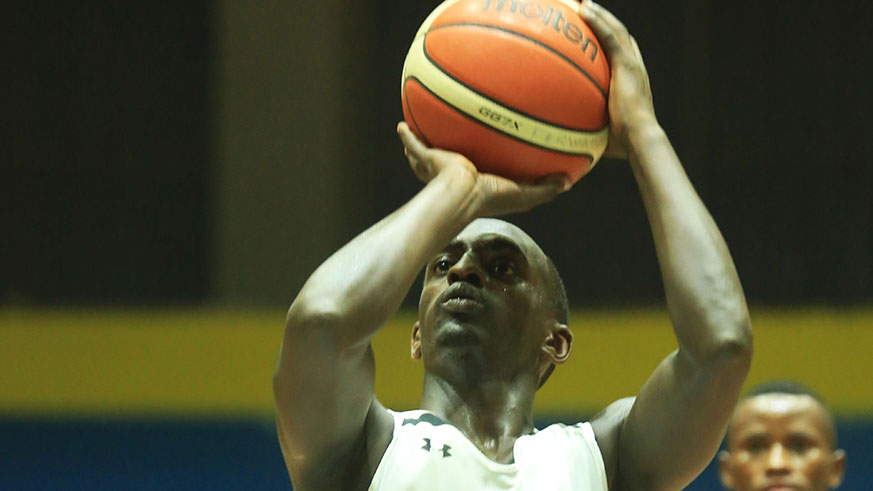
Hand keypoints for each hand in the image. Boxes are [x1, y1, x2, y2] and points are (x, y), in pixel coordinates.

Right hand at [397, 123, 568, 216]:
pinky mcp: (427, 160)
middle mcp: (453, 176)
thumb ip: (544, 189)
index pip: (477, 175)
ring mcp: (437, 169)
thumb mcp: (522, 194)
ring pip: (426, 157)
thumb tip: (568, 183)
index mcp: (475, 183)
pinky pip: (414, 144)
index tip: (484, 162)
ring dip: (422, 148)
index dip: (480, 170)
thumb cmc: (489, 197)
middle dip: (445, 158)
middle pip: (448, 165)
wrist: (461, 195)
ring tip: (417, 132)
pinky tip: (401, 125)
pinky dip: (407, 137)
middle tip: (447, 144)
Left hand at [580, 1, 656, 158]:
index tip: (596, 33)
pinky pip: (610, 35)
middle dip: (603, 20)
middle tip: (586, 9)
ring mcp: (632, 64)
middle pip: (620, 35)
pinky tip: (583, 8)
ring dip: (599, 13)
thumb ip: (588, 130)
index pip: (623, 54)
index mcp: (633, 81)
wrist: (639, 138)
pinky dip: (598, 20)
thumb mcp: (603, 133)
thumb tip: (567, 143)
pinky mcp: (627, 64)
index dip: (611, 40)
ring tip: (582, 2)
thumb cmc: (623, 144)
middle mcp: (635, 67)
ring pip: (616, 29)